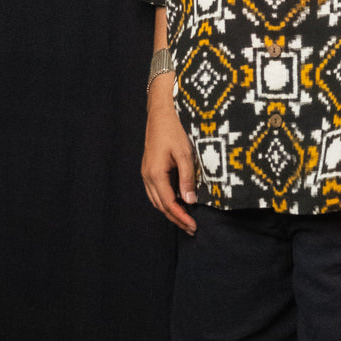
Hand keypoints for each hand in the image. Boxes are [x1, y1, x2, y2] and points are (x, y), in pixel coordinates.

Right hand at [142, 78, 197, 233]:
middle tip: (192, 229)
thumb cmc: (174, 130)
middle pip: (161, 206)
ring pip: (157, 200)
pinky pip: (156, 191)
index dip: (181, 217)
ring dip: (170, 212)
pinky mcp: (149, 169)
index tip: (193, 227)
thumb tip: (189, 201)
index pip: (169, 203)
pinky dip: (166, 201)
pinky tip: (177, 203)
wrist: (160, 112)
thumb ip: (187, 178)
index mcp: (155, 174)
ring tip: (186, 220)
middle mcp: (147, 176)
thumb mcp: (184, 153)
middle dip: (176, 219)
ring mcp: (146, 173)